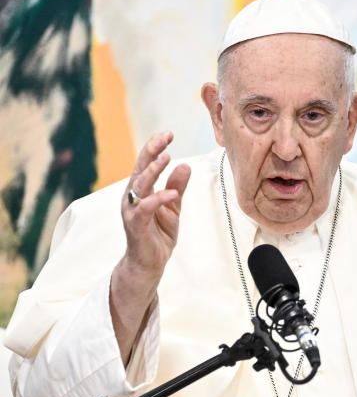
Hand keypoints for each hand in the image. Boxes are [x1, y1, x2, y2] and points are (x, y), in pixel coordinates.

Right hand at [119, 131, 190, 279]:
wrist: (150, 263)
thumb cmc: (158, 233)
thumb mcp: (173, 207)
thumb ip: (177, 186)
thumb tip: (185, 165)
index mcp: (141, 190)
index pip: (146, 163)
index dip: (155, 147)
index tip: (168, 133)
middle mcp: (133, 197)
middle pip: (140, 169)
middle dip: (152, 151)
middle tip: (165, 137)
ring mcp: (132, 211)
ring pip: (139, 186)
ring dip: (153, 171)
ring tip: (167, 158)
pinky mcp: (136, 226)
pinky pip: (144, 210)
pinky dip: (157, 200)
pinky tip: (171, 194)